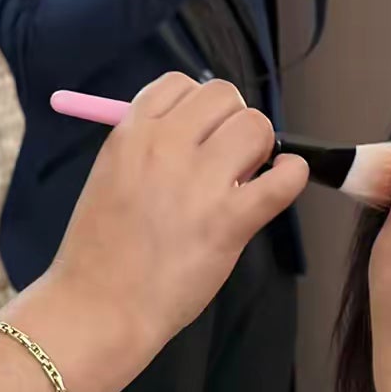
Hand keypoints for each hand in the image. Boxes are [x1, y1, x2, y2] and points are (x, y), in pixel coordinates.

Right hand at [48, 75, 309, 357]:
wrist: (100, 308)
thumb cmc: (98, 253)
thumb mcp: (109, 179)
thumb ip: (146, 150)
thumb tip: (197, 135)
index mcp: (130, 134)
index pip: (179, 83)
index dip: (197, 107)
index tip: (199, 134)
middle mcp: (166, 146)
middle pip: (223, 95)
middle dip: (231, 121)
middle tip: (226, 158)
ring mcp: (200, 182)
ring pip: (257, 126)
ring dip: (259, 148)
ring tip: (244, 179)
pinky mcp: (231, 220)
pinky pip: (284, 178)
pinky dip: (292, 175)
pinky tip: (281, 184)